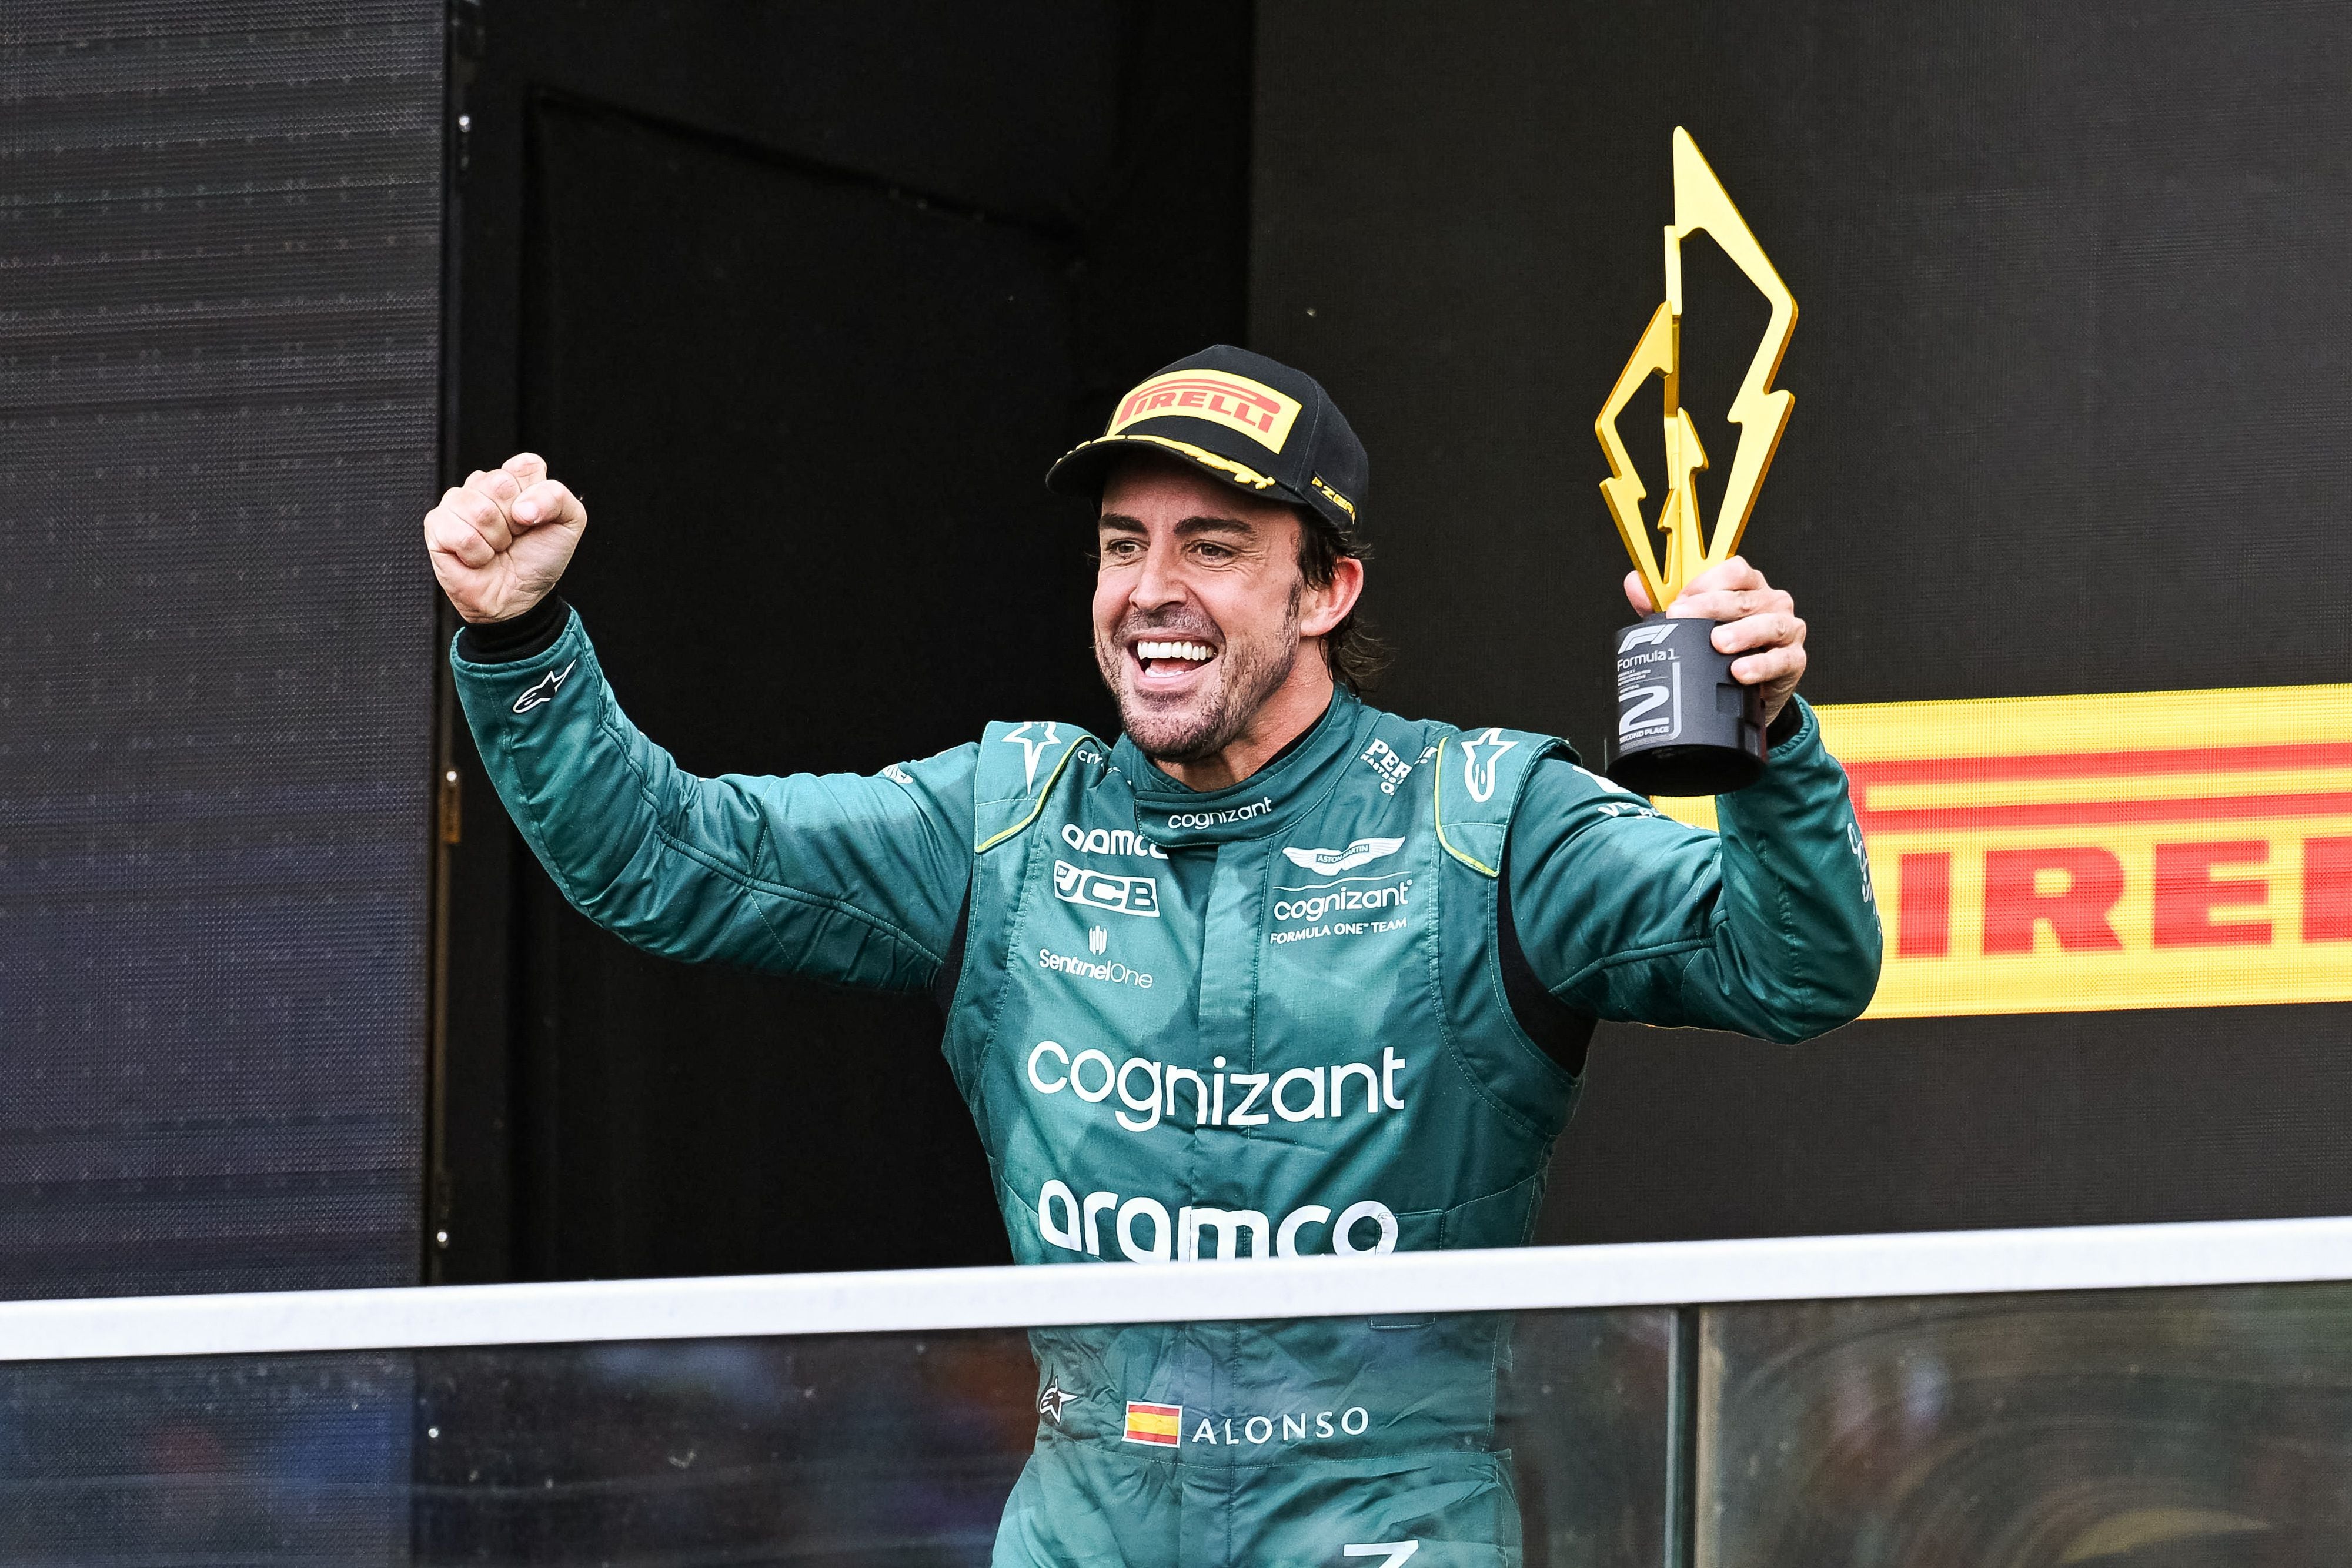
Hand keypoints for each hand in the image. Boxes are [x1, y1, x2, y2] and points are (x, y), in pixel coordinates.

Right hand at [424, 453, 587, 622]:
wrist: (519, 597)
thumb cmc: (539, 559)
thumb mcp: (568, 524)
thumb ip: (558, 498)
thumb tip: (521, 507)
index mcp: (514, 478)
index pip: (525, 465)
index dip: (536, 497)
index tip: (535, 519)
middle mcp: (483, 485)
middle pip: (499, 484)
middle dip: (515, 521)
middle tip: (514, 537)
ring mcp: (457, 502)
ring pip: (479, 510)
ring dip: (496, 539)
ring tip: (496, 548)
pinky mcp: (437, 525)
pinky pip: (461, 534)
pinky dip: (477, 554)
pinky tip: (478, 558)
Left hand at [1623, 555, 1805, 723]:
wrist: (1750, 691)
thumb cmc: (1724, 651)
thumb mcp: (1693, 625)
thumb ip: (1662, 604)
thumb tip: (1634, 583)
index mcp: (1748, 587)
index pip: (1734, 570)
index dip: (1706, 581)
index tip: (1680, 598)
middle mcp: (1771, 603)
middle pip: (1744, 597)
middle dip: (1711, 607)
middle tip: (1684, 618)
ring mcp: (1786, 630)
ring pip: (1768, 624)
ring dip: (1742, 633)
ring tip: (1718, 643)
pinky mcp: (1793, 660)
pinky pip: (1781, 660)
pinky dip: (1760, 665)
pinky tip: (1740, 671)